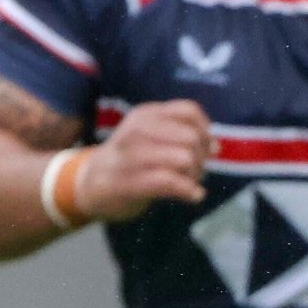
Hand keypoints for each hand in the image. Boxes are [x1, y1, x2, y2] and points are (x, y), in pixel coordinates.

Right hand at [77, 99, 211, 218]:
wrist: (91, 183)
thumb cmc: (130, 158)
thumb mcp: (150, 135)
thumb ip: (181, 133)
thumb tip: (216, 146)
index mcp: (145, 115)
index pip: (188, 111)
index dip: (205, 130)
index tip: (205, 147)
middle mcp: (138, 130)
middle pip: (191, 138)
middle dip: (201, 157)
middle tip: (194, 169)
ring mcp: (132, 156)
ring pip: (184, 158)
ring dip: (195, 175)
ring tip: (188, 182)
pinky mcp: (131, 182)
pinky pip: (171, 182)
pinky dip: (190, 191)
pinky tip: (193, 195)